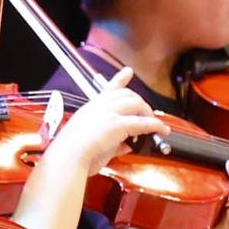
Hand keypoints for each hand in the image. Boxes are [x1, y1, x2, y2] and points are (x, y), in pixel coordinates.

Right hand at [49, 67, 167, 172]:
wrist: (67, 157)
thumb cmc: (73, 154)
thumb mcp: (95, 143)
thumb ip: (114, 142)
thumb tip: (129, 144)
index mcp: (92, 108)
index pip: (109, 88)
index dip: (121, 78)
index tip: (128, 72)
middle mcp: (100, 106)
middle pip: (128, 95)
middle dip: (142, 105)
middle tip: (149, 117)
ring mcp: (108, 113)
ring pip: (136, 104)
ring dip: (148, 114)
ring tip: (156, 126)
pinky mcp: (116, 124)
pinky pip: (142, 122)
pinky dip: (154, 126)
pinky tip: (161, 131)